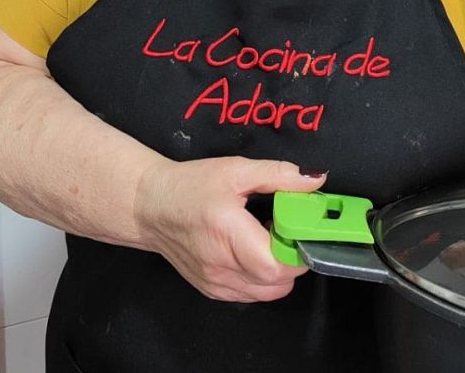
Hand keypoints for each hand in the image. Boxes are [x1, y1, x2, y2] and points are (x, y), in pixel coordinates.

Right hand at [136, 156, 325, 302]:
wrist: (149, 206)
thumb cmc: (189, 187)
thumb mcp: (236, 170)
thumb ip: (279, 174)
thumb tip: (315, 178)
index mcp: (228, 233)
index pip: (277, 265)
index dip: (297, 250)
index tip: (299, 229)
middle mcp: (221, 265)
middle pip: (277, 283)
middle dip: (292, 259)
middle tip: (285, 232)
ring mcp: (216, 283)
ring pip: (267, 293)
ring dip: (277, 271)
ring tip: (267, 241)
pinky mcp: (213, 290)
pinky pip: (251, 294)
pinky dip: (261, 278)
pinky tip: (252, 252)